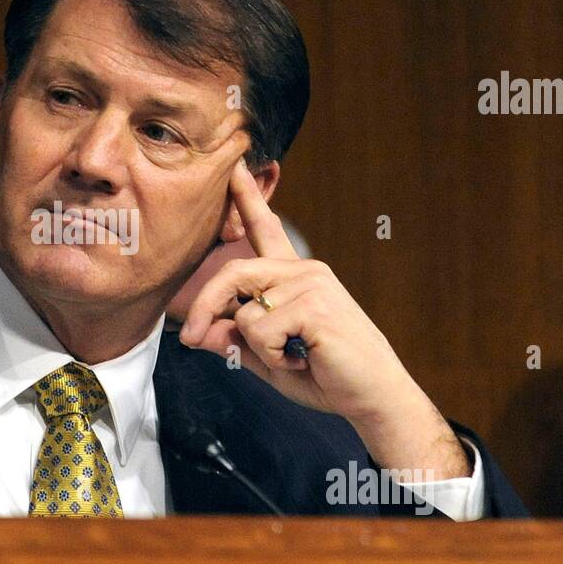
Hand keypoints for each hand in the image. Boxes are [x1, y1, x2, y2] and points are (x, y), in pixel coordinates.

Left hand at [177, 158, 469, 477]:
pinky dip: (271, 355)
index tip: (233, 167)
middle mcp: (303, 271)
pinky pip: (260, 329)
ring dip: (257, 347)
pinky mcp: (315, 304)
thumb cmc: (326, 376)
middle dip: (205, 306)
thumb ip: (235, 340)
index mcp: (295, 277)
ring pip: (245, 311)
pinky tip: (304, 359)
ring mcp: (311, 284)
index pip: (266, 229)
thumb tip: (199, 332)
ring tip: (293, 356)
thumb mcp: (268, 358)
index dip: (247, 198)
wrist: (373, 396)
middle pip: (233, 272)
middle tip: (190, 340)